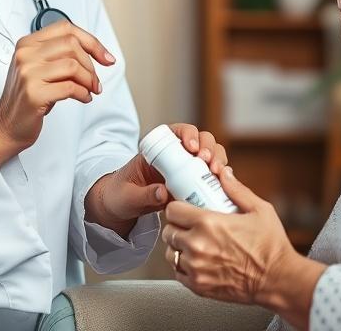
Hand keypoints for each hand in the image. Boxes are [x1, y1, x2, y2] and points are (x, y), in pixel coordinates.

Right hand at [0, 21, 114, 164]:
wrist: (7, 124)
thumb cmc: (27, 96)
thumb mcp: (39, 67)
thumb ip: (60, 54)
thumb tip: (95, 52)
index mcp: (27, 44)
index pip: (66, 28)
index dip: (91, 41)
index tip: (105, 56)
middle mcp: (25, 55)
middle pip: (71, 45)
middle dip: (91, 64)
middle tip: (95, 79)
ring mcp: (28, 73)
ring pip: (72, 66)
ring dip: (89, 80)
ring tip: (90, 89)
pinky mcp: (34, 94)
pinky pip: (69, 88)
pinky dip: (83, 93)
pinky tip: (83, 97)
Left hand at [85, 124, 227, 238]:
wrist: (120, 208)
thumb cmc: (119, 196)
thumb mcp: (127, 197)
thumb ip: (143, 195)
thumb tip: (163, 192)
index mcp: (158, 149)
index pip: (178, 131)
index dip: (189, 134)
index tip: (191, 148)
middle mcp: (177, 155)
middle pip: (201, 141)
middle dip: (209, 148)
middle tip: (207, 162)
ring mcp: (187, 169)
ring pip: (211, 156)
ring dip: (218, 160)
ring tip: (216, 173)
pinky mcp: (194, 184)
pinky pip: (212, 176)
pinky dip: (220, 178)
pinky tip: (221, 185)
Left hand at [162, 168, 322, 316]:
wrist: (278, 280)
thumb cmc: (271, 247)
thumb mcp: (259, 210)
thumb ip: (237, 190)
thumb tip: (224, 175)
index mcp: (208, 223)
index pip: (172, 211)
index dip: (177, 208)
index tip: (184, 210)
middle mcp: (197, 246)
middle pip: (169, 232)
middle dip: (177, 227)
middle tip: (189, 227)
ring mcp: (196, 268)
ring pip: (170, 253)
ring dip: (178, 247)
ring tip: (193, 244)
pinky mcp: (198, 286)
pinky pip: (177, 273)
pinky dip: (183, 266)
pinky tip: (197, 261)